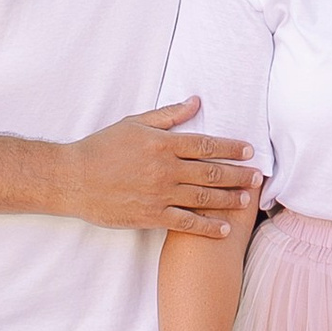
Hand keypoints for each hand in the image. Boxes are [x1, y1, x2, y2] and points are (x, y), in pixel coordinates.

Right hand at [60, 99, 253, 238]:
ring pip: (204, 197)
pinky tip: (224, 229)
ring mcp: (160, 194)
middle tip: (258, 176)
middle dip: (239, 174)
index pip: (207, 144)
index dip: (231, 147)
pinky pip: (187, 223)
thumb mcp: (134, 123)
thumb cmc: (102, 147)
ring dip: (229, 199)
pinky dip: (208, 227)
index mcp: (163, 143)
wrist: (74, 178)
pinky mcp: (151, 216)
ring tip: (247, 201)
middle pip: (212, 171)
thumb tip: (196, 102)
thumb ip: (168, 115)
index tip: (249, 150)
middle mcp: (166, 169)